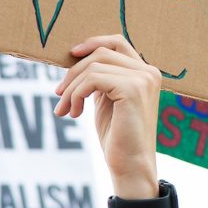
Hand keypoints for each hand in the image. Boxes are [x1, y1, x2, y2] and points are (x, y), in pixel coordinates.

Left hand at [55, 34, 161, 193]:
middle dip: (73, 73)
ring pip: (93, 66)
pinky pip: (93, 79)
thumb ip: (100, 78)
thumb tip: (75, 58)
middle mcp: (148, 71)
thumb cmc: (117, 136)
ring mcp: (143, 79)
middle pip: (101, 53)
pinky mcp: (133, 89)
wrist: (130, 165)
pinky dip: (76, 94)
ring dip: (71, 88)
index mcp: (145, 72)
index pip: (117, 42)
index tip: (70, 55)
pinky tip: (75, 113)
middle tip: (59, 95)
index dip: (92, 43)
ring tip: (65, 109)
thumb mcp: (106, 100)